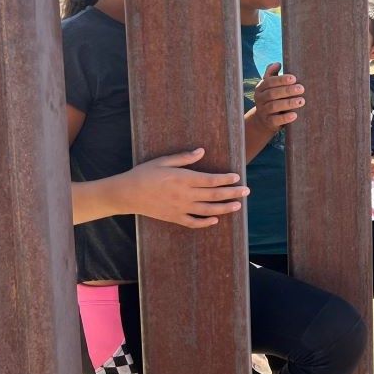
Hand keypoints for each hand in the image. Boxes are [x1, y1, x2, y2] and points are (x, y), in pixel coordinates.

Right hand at [117, 148, 248, 228]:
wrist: (126, 194)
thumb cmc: (144, 174)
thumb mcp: (162, 161)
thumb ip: (184, 158)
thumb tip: (202, 151)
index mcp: (182, 178)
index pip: (210, 179)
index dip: (225, 179)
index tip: (237, 177)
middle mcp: (184, 195)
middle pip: (213, 195)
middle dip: (232, 193)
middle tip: (246, 191)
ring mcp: (180, 208)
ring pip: (208, 210)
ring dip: (225, 208)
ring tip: (238, 205)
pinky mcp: (174, 218)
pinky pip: (193, 222)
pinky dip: (206, 222)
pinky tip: (216, 219)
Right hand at [253, 63, 305, 132]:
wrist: (263, 120)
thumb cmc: (271, 99)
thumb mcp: (269, 87)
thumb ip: (272, 75)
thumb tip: (277, 63)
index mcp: (261, 88)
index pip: (269, 82)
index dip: (281, 80)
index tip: (294, 78)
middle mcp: (260, 99)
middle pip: (272, 94)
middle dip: (287, 90)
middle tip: (301, 88)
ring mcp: (263, 111)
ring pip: (274, 106)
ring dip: (288, 103)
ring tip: (301, 101)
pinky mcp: (269, 122)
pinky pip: (275, 120)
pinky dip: (285, 118)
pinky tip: (295, 115)